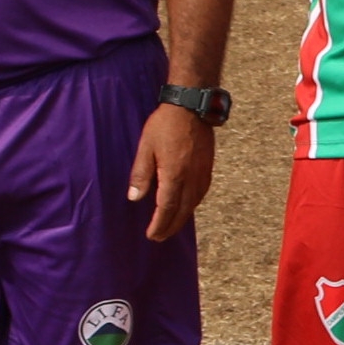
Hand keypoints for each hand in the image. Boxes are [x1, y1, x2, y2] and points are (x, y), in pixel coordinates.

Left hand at [126, 102, 215, 241]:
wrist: (192, 107)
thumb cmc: (165, 125)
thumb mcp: (146, 147)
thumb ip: (141, 174)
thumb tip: (135, 198)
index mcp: (174, 175)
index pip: (166, 208)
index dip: (159, 224)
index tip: (151, 235)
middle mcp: (191, 178)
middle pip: (182, 211)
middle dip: (170, 227)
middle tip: (159, 237)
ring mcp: (202, 173)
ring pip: (194, 204)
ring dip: (182, 218)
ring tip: (171, 226)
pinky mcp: (208, 167)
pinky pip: (201, 193)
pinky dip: (193, 205)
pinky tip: (187, 205)